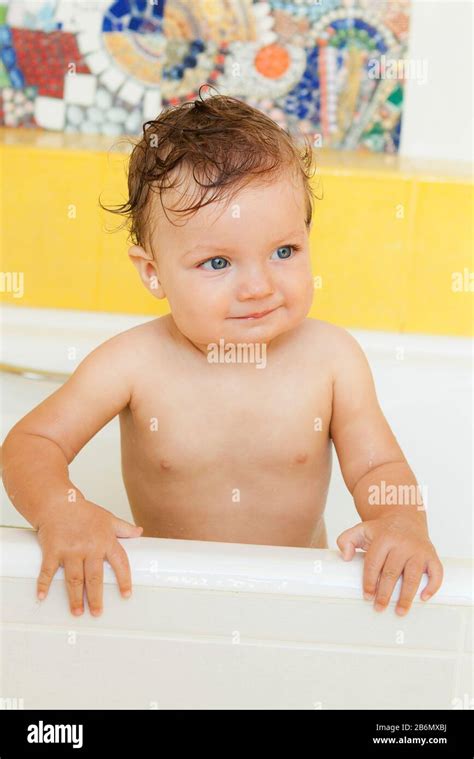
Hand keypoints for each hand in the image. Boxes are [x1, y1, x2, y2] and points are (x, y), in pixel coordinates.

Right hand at [36, 500, 142, 616]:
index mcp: (105, 540)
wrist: (58, 502)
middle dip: (96, 597)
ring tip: (77, 612)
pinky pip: (48, 571)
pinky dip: (43, 584)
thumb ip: (124, 528)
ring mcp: (70, 550)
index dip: (124, 579)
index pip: (120, 562)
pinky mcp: (53, 551)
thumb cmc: (83, 511)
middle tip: (97, 612)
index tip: (126, 595)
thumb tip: (139, 532)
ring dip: (75, 598)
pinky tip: (42, 596)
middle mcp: (89, 547)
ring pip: (74, 579)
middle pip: (95, 577)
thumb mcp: (108, 518)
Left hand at [336, 515, 443, 615]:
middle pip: (392, 573)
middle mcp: (403, 544)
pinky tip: (424, 598)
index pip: (374, 563)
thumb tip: (345, 557)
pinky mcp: (431, 554)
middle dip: (385, 593)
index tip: (367, 596)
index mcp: (384, 539)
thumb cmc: (382, 530)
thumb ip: (346, 540)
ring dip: (406, 596)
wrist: (404, 517)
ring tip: (400, 611)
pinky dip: (433, 586)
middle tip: (379, 608)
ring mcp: (419, 550)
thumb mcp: (361, 530)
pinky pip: (436, 572)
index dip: (369, 581)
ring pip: (413, 576)